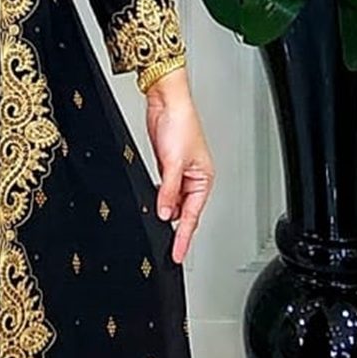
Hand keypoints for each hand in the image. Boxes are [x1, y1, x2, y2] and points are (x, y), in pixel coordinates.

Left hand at [145, 69, 213, 264]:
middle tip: (168, 249)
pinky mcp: (166, 167)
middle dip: (175, 229)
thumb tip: (164, 213)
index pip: (192, 216)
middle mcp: (193, 179)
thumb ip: (168, 191)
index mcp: (203, 179)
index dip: (184, 237)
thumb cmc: (180, 124)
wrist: (166, 103)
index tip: (178, 254)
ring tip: (158, 228)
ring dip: (165, 213)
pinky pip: (164, 191)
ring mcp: (178, 174)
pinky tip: (153, 205)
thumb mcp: (172, 163)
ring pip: (172, 203)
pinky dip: (159, 200)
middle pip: (184, 212)